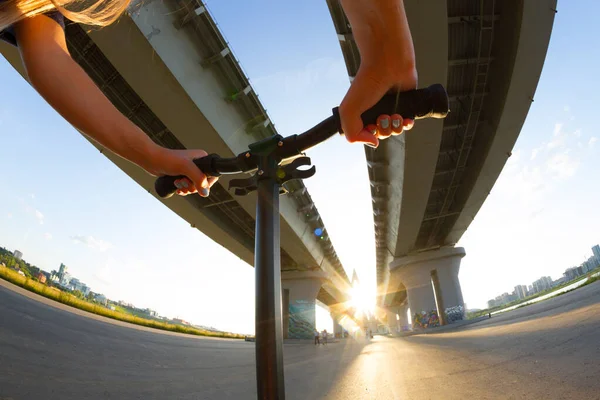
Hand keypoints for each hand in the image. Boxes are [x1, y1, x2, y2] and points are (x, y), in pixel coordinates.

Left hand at [148, 148, 218, 197]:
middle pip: (203, 183)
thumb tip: (205, 192)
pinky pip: (187, 187)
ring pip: (194, 186)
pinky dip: (183, 189)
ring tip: (178, 183)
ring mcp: (189, 170)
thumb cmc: (166, 159)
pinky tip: (177, 188)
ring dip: (186, 188)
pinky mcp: (182, 175)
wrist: (150, 159)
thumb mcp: (185, 167)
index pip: (212, 176)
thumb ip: (198, 178)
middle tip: (184, 182)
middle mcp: (197, 164)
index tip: (196, 185)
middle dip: (193, 187)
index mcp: (202, 158)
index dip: (206, 184)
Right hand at [339, 0, 417, 147]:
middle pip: (381, 135)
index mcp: (361, 115)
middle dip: (383, 130)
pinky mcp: (406, 105)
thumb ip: (353, 134)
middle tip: (383, 117)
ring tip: (395, 115)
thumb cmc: (367, 83)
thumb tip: (372, 143)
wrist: (388, 63)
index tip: (370, 127)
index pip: (364, 136)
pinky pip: (408, 124)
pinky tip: (405, 118)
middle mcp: (375, 113)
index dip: (368, 136)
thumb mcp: (349, 111)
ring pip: (395, 131)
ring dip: (395, 127)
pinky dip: (407, 124)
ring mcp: (391, 109)